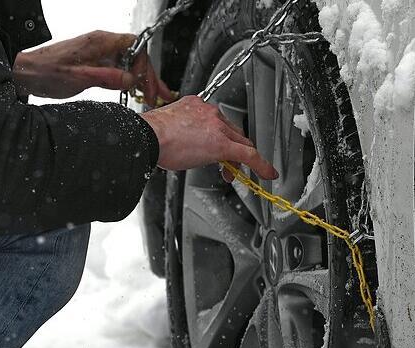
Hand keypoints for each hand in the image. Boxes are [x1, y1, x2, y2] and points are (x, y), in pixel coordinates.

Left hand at [13, 30, 172, 101]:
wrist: (26, 73)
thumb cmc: (45, 72)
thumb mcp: (77, 78)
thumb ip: (105, 77)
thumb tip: (130, 79)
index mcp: (99, 42)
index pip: (135, 47)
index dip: (145, 66)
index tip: (146, 85)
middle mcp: (100, 45)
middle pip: (134, 56)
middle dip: (147, 75)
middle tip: (156, 95)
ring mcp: (97, 54)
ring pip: (127, 64)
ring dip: (139, 80)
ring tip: (150, 96)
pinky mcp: (92, 64)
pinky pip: (116, 69)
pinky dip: (127, 81)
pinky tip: (132, 92)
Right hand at [141, 95, 278, 180]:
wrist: (146, 136)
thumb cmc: (149, 135)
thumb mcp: (167, 128)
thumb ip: (180, 133)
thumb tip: (182, 147)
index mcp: (195, 106)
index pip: (216, 123)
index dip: (220, 138)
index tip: (219, 150)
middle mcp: (209, 112)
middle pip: (231, 132)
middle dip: (231, 151)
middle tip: (226, 168)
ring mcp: (216, 127)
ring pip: (239, 142)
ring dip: (239, 159)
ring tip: (232, 174)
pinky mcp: (222, 144)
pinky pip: (248, 154)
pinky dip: (260, 165)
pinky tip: (267, 173)